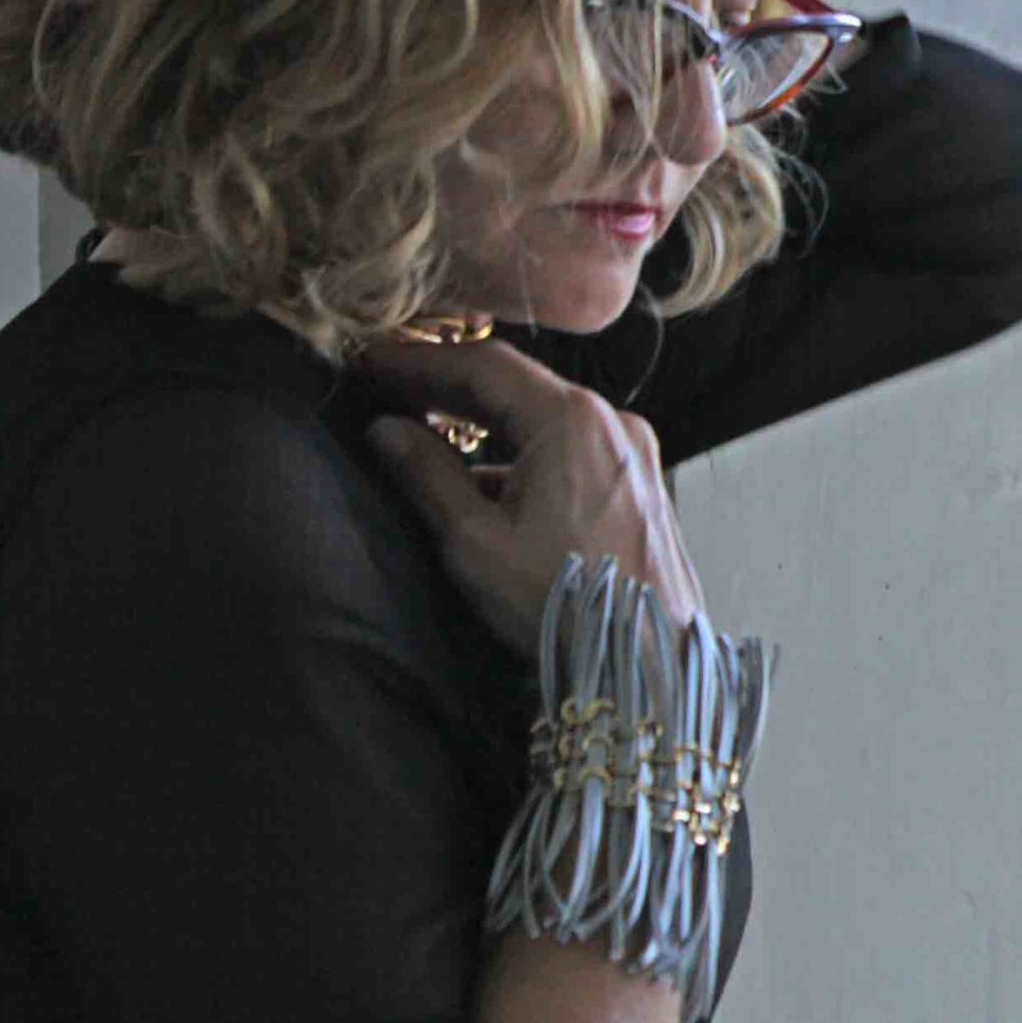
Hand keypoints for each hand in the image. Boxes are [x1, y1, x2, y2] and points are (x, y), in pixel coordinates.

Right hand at [359, 337, 703, 660]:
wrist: (650, 662)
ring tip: (424, 429)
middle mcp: (610, 421)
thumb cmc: (563, 604)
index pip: (483, 364)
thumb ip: (427, 476)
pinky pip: (569, 448)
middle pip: (516, 385)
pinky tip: (480, 481)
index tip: (372, 363)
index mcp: (571, 420)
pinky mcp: (637, 483)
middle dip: (448, 386)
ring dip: (484, 422)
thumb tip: (386, 431)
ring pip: (542, 417)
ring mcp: (630, 451)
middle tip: (387, 388)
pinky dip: (521, 453)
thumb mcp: (476, 542)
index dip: (419, 360)